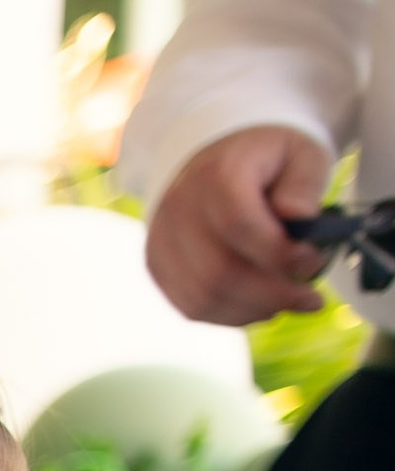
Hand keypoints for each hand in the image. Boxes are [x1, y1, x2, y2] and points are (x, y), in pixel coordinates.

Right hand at [145, 124, 335, 324]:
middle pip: (218, 272)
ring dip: (252, 310)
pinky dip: (230, 315)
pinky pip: (191, 306)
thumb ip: (304, 186)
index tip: (313, 261)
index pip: (238, 225)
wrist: (216, 159)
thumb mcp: (300, 156)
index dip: (278, 253)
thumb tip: (297, 221)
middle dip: (271, 294)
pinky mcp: (158, 267)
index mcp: (216, 174)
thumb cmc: (266, 162)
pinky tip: (259, 305)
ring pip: (203, 297)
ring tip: (286, 303)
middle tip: (309, 298)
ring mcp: (162, 240)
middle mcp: (179, 208)